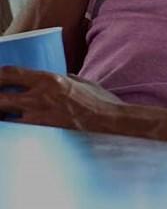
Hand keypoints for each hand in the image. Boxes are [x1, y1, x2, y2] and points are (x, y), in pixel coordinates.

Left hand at [0, 67, 124, 130]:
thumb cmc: (102, 104)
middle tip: (0, 103)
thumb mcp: (84, 83)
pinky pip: (17, 133)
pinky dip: (14, 131)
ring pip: (4, 118)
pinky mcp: (41, 135)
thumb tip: (60, 78)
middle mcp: (38, 97)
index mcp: (48, 80)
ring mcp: (38, 118)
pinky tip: (16, 132)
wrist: (113, 124)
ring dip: (3, 117)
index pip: (10, 72)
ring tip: (6, 117)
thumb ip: (67, 79)